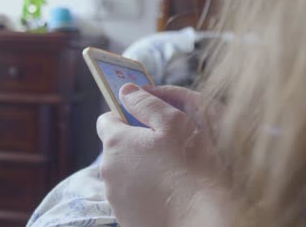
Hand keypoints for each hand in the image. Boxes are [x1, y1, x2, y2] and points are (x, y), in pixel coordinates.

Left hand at [97, 85, 224, 226]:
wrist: (199, 217)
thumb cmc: (190, 165)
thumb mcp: (172, 122)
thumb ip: (145, 102)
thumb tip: (125, 91)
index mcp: (116, 142)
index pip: (106, 120)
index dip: (123, 116)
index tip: (142, 121)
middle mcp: (108, 169)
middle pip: (115, 148)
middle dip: (133, 144)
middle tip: (162, 148)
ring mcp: (114, 196)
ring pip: (122, 173)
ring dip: (137, 168)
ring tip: (166, 174)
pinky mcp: (124, 216)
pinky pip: (129, 196)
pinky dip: (141, 191)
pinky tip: (164, 194)